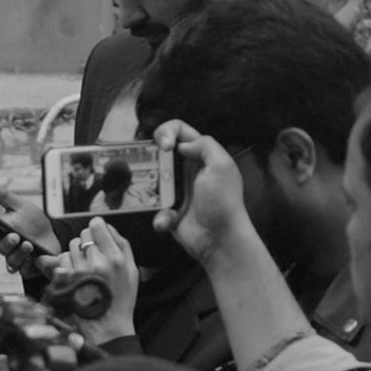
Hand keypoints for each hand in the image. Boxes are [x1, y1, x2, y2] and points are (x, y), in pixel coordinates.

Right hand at [0, 182, 60, 277]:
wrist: (52, 236)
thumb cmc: (32, 222)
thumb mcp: (20, 205)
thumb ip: (4, 197)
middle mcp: (6, 245)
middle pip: (0, 248)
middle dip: (7, 242)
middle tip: (15, 235)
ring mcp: (16, 258)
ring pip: (12, 261)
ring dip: (20, 253)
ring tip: (29, 244)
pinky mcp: (27, 268)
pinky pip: (26, 270)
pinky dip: (31, 264)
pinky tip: (38, 259)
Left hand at [38, 218, 137, 345]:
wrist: (107, 326)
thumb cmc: (121, 298)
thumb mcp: (132, 271)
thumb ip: (122, 246)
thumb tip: (108, 227)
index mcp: (116, 258)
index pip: (98, 225)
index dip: (96, 228)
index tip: (97, 235)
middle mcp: (98, 262)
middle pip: (84, 234)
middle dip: (87, 242)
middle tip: (92, 256)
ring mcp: (81, 271)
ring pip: (72, 245)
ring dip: (77, 252)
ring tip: (85, 267)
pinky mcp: (68, 280)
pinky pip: (63, 259)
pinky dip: (68, 264)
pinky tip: (76, 275)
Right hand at [148, 119, 255, 267]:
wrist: (220, 239)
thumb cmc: (223, 201)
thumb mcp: (222, 165)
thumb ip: (204, 145)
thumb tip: (181, 145)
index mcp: (200, 156)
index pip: (178, 131)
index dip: (166, 132)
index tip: (163, 147)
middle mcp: (186, 170)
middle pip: (159, 152)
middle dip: (149, 158)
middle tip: (147, 167)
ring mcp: (175, 190)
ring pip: (150, 180)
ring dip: (148, 188)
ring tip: (152, 196)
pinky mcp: (167, 210)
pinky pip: (153, 208)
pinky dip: (159, 215)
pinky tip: (168, 220)